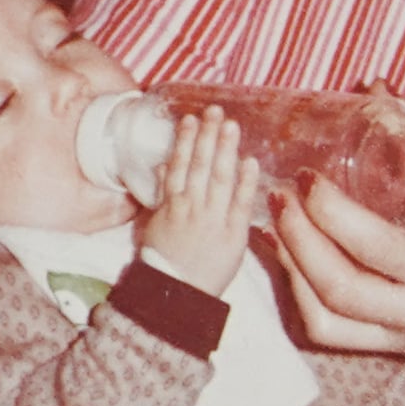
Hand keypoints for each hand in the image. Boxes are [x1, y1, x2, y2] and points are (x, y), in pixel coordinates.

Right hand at [139, 103, 260, 287]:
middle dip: (207, 135)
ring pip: (218, 178)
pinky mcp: (233, 234)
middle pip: (199, 165)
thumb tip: (163, 166)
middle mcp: (192, 208)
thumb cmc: (163, 260)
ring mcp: (213, 219)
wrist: (176, 294)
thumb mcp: (153, 224)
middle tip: (215, 111)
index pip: (178, 165)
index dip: (184, 140)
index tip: (190, 118)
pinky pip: (241, 203)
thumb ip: (161, 194)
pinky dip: (246, 182)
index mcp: (171, 205)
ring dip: (225, 149)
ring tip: (230, 125)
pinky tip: (250, 161)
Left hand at [274, 111, 404, 405]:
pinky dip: (303, 297)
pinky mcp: (398, 350)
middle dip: (297, 242)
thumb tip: (376, 88)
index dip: (328, 210)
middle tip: (278, 197)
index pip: (373, 246)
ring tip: (275, 228)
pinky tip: (290, 259)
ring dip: (290, 275)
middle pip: (338, 291)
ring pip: (326, 323)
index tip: (307, 176)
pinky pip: (334, 333)